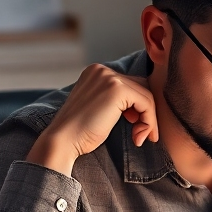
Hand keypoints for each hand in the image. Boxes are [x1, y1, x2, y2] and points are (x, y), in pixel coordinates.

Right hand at [26, 65, 158, 175]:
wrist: (63, 141)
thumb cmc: (80, 132)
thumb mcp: (99, 109)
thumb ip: (116, 101)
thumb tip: (142, 107)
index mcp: (95, 72)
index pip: (130, 85)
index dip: (138, 108)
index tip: (137, 129)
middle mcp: (102, 70)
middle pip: (140, 87)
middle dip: (146, 112)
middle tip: (142, 134)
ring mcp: (109, 77)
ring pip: (146, 95)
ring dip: (148, 120)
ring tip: (139, 137)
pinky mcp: (117, 89)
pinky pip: (146, 102)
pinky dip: (149, 121)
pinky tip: (138, 137)